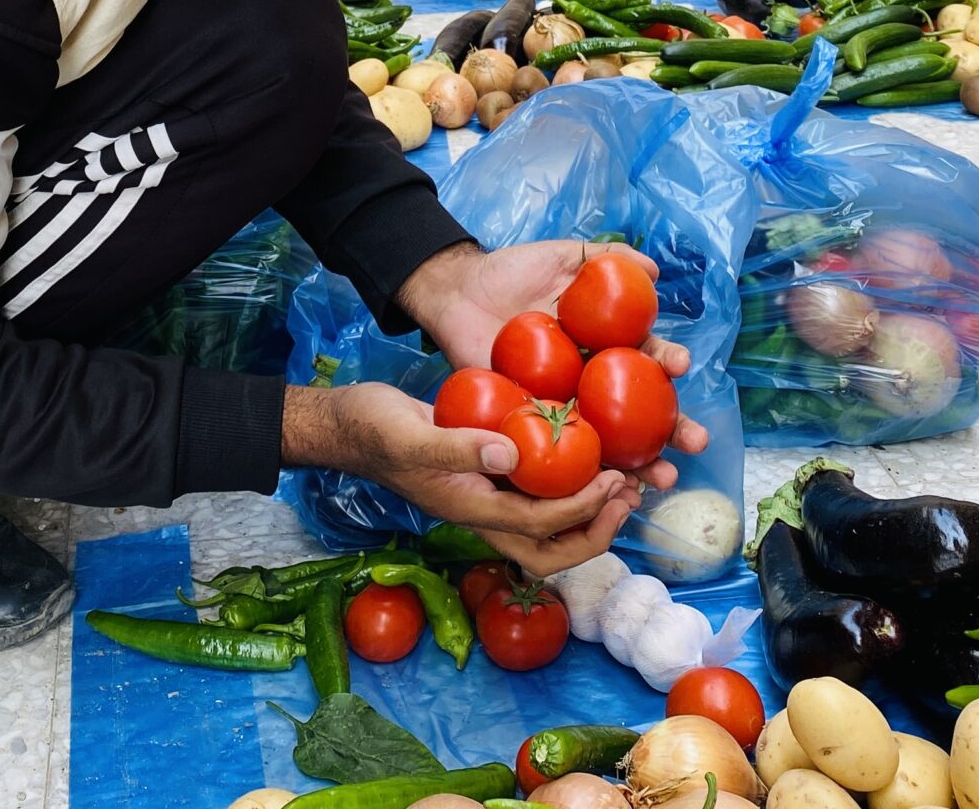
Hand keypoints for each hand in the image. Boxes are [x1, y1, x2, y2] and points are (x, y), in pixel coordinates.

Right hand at [283, 382, 638, 578]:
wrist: (350, 425)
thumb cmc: (373, 430)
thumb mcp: (409, 434)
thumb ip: (458, 447)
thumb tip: (511, 455)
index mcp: (469, 510)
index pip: (539, 524)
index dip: (581, 509)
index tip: (611, 479)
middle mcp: (484, 513)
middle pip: (551, 551)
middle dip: (596, 532)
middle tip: (628, 495)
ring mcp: (486, 497)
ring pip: (549, 526)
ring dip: (591, 513)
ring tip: (624, 481)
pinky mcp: (488, 475)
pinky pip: (538, 492)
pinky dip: (570, 482)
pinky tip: (589, 451)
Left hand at [398, 240, 709, 489]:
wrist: (458, 293)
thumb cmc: (510, 272)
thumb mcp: (559, 257)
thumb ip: (603, 258)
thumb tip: (652, 269)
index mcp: (605, 343)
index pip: (646, 357)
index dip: (667, 362)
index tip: (679, 364)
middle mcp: (592, 379)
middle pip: (641, 410)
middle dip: (673, 429)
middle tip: (695, 442)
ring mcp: (564, 405)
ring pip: (611, 441)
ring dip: (642, 463)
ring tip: (664, 478)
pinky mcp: (531, 423)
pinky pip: (561, 453)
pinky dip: (584, 474)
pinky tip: (607, 489)